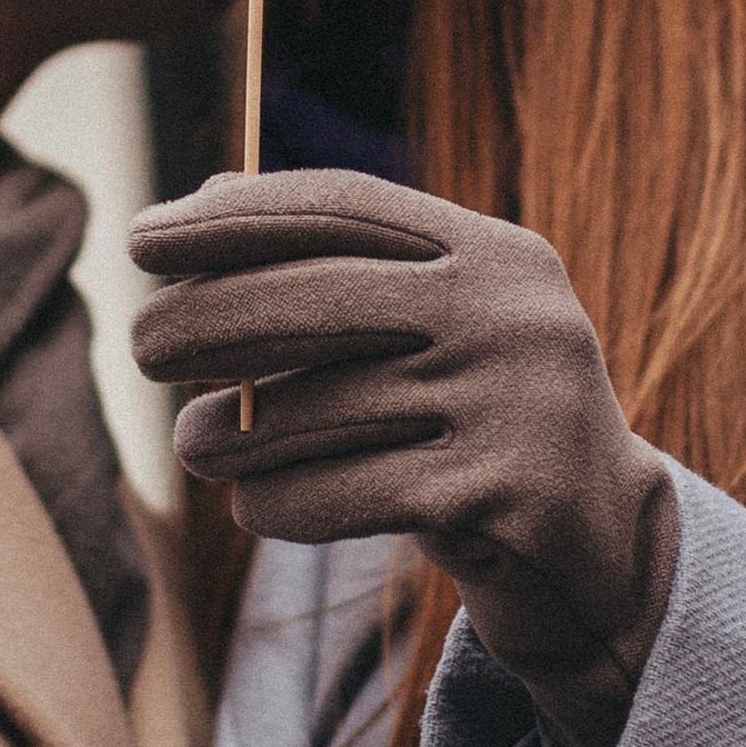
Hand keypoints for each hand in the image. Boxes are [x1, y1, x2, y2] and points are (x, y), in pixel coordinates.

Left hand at [128, 169, 678, 746]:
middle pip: (319, 299)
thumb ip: (339, 265)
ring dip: (230, 431)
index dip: (232, 217)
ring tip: (193, 442)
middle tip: (141, 344)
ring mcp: (514, 405)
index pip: (344, 205)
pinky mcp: (502, 498)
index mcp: (496, 251)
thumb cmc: (479, 416)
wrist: (604, 549)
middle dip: (209, 318)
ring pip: (318, 408)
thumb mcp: (433, 326)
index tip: (141, 238)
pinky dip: (278, 501)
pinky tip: (254, 504)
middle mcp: (513, 314)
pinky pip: (342, 493)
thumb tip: (205, 197)